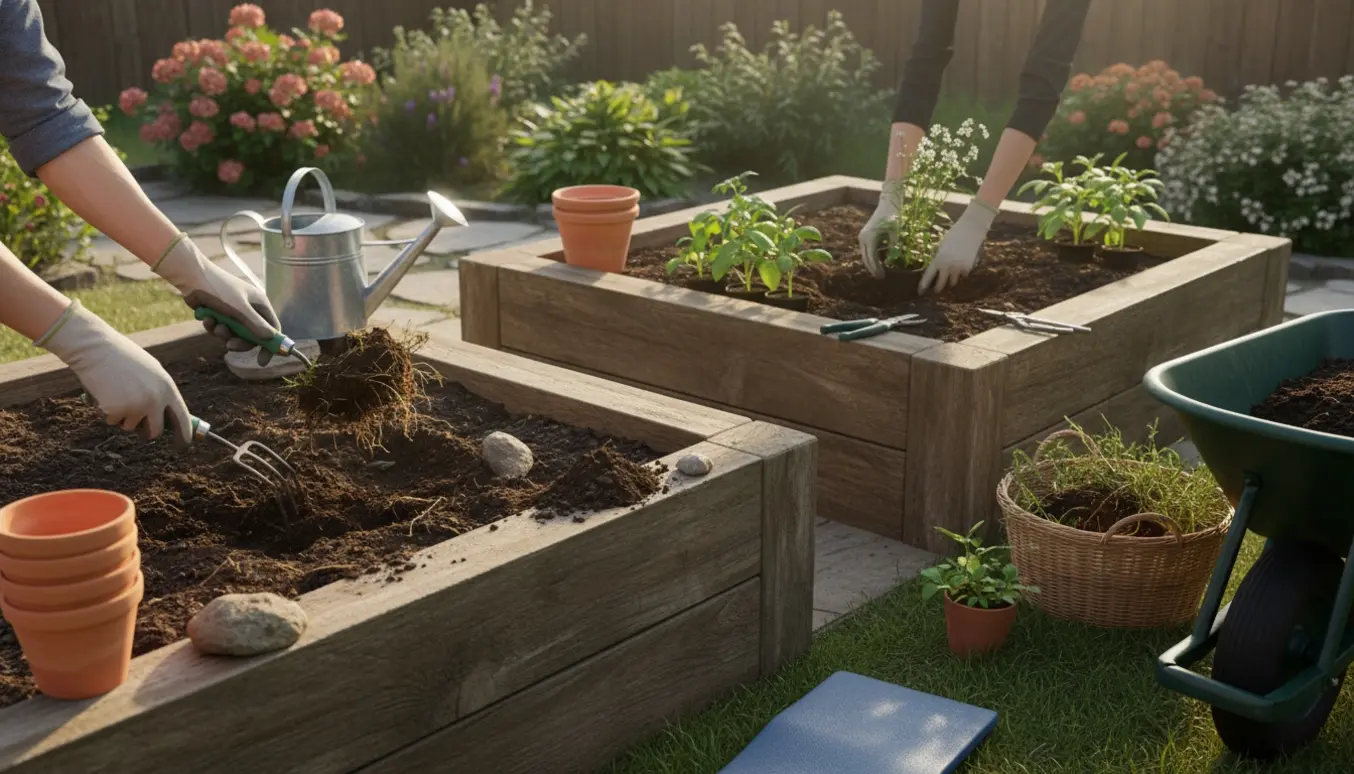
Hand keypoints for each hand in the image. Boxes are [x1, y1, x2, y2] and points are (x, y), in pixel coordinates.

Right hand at [38, 301, 191, 445]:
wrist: (95, 347)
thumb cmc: (121, 357)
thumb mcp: (150, 372)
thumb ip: (159, 392)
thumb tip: (165, 416)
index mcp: (167, 388)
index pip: (183, 418)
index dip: (184, 435)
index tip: (183, 446)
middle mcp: (155, 400)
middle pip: (155, 431)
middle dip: (145, 432)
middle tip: (136, 423)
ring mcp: (135, 406)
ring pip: (129, 426)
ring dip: (121, 416)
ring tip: (114, 391)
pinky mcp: (115, 411)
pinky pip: (110, 421)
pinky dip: (105, 411)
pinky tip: (102, 392)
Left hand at [154, 234, 280, 364]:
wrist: (192, 277)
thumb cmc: (220, 289)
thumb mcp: (239, 309)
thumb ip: (255, 324)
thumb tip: (271, 339)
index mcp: (260, 304)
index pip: (272, 329)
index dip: (269, 345)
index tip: (262, 360)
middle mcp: (249, 309)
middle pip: (252, 336)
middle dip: (240, 342)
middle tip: (229, 346)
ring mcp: (234, 312)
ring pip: (234, 334)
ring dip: (223, 333)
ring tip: (215, 325)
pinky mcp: (219, 314)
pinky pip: (221, 329)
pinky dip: (213, 327)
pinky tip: (206, 319)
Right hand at [858, 180, 904, 278]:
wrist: (888, 202)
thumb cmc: (893, 215)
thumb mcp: (896, 231)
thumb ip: (893, 245)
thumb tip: (892, 259)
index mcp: (870, 237)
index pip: (871, 257)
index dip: (876, 268)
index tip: (882, 276)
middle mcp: (863, 237)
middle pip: (866, 258)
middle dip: (872, 268)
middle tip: (881, 277)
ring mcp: (863, 236)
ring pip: (865, 254)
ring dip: (871, 263)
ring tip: (879, 272)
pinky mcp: (865, 235)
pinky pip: (867, 249)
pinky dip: (871, 257)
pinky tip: (878, 262)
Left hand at [918, 199, 997, 294]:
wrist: (970, 230)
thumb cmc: (954, 235)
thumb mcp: (942, 247)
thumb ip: (939, 258)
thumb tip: (937, 268)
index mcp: (938, 260)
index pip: (928, 277)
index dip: (923, 286)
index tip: (920, 292)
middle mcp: (947, 267)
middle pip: (941, 285)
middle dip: (938, 288)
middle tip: (936, 290)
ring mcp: (958, 268)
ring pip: (953, 282)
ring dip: (951, 280)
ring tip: (950, 276)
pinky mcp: (968, 268)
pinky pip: (963, 275)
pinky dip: (962, 272)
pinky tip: (963, 264)